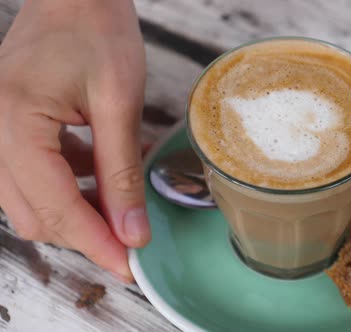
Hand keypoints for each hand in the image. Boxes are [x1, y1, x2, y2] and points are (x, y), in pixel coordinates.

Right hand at [0, 0, 148, 280]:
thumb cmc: (96, 31)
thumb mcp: (118, 103)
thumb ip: (122, 172)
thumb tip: (132, 230)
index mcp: (13, 125)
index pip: (55, 207)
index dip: (96, 242)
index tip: (129, 265)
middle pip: (35, 215)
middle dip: (86, 233)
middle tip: (131, 239)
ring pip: (31, 203)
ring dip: (77, 213)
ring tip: (121, 206)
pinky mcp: (8, 130)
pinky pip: (32, 178)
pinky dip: (68, 188)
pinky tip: (101, 176)